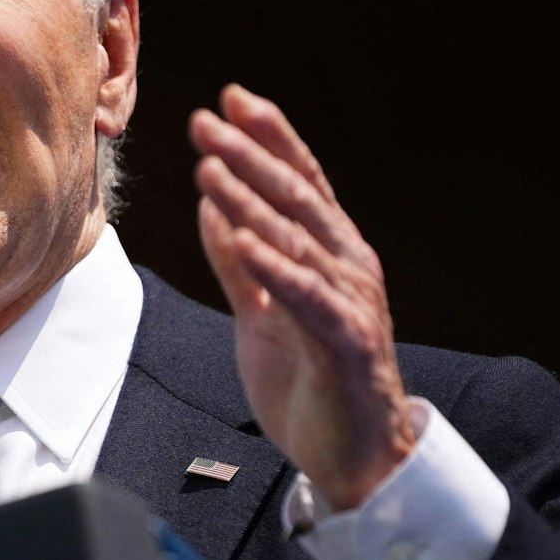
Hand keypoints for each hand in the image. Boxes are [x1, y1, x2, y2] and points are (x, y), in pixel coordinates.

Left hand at [190, 83, 413, 507]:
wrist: (353, 460)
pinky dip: (273, 265)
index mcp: (331, 256)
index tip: (231, 99)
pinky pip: (305, 297)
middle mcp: (348, 267)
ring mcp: (351, 303)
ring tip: (210, 167)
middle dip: (250, 155)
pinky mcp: (346, 344)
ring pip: (298, 240)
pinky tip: (241, 238)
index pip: (300, 182)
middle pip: (297, 198)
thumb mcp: (261, 316)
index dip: (269, 138)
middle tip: (207, 121)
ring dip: (251, 201)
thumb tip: (212, 208)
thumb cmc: (310, 386)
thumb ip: (239, 265)